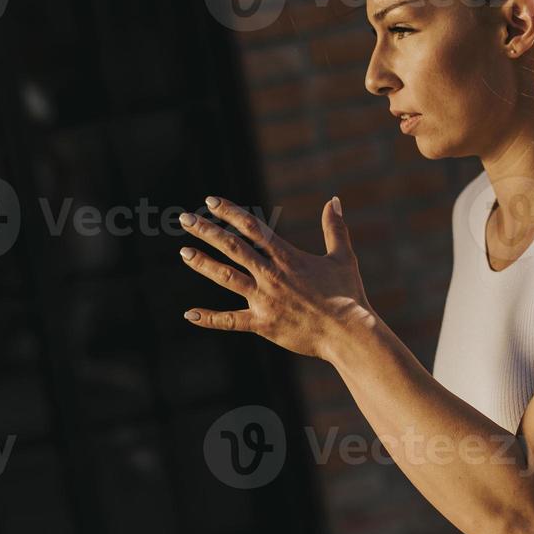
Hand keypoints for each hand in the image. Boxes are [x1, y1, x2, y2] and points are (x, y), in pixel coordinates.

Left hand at [177, 195, 372, 361]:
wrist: (348, 332)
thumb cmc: (348, 295)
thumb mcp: (343, 257)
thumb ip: (334, 228)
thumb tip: (334, 201)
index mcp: (287, 257)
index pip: (252, 228)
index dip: (229, 213)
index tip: (210, 201)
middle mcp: (272, 275)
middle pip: (233, 247)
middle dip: (207, 231)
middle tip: (184, 219)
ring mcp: (265, 300)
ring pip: (228, 278)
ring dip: (204, 264)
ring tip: (184, 252)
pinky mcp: (263, 324)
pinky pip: (231, 321)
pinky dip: (209, 318)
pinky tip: (189, 314)